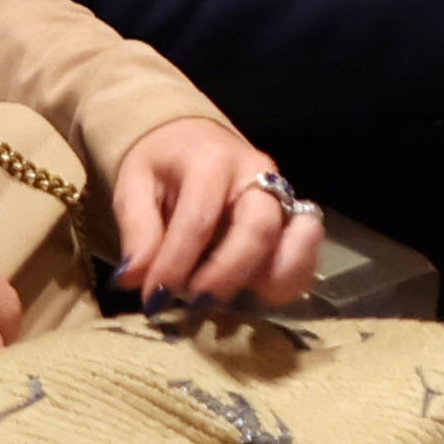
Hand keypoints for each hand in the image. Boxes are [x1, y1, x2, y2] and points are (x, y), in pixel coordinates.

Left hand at [110, 115, 328, 314]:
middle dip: (228, 275)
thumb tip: (134, 278)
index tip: (153, 299)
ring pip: (300, 240)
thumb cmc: (162, 165)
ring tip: (238, 302)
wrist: (193, 139)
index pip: (198, 219)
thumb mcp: (134, 187)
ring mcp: (284, 196)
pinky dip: (290, 281)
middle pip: (259, 229)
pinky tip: (258, 296)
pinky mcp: (296, 218)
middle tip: (197, 304)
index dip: (175, 265)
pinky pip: (309, 254)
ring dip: (271, 280)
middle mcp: (258, 175)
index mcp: (212, 160)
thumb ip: (137, 230)